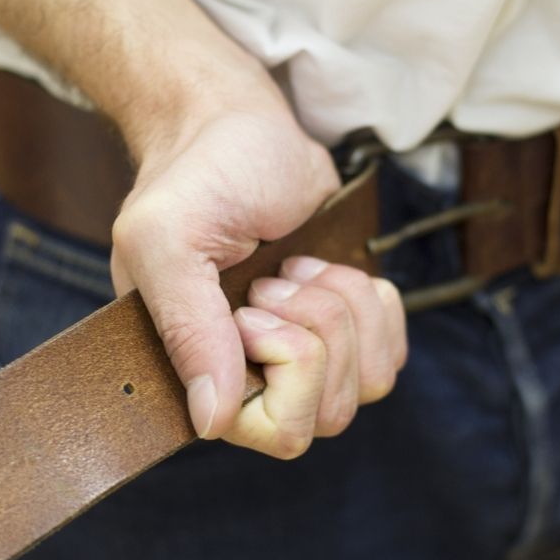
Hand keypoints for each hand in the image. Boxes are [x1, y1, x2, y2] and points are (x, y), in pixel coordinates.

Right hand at [0, 0, 407, 456]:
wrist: (238, 129)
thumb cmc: (197, 179)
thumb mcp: (168, 240)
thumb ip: (187, 329)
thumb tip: (211, 420)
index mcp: (197, 372)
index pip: (274, 430)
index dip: (284, 367)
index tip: (251, 307)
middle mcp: (253, 378)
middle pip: (331, 411)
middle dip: (318, 329)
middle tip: (275, 278)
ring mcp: (306, 358)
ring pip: (369, 384)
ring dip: (343, 309)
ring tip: (298, 266)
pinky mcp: (346, 330)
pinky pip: (390, 353)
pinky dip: (374, 303)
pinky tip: (330, 267)